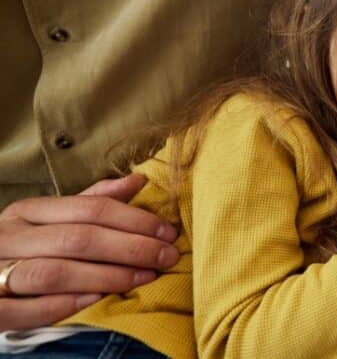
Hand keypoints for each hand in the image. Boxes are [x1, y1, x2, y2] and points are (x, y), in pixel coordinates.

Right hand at [0, 174, 179, 330]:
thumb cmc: (22, 248)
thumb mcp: (50, 220)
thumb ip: (91, 202)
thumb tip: (139, 180)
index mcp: (27, 211)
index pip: (90, 208)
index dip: (135, 220)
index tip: (168, 233)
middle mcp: (8, 236)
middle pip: (79, 238)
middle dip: (131, 248)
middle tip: (167, 257)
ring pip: (54, 272)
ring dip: (106, 276)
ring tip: (144, 278)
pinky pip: (25, 308)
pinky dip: (63, 306)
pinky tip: (96, 302)